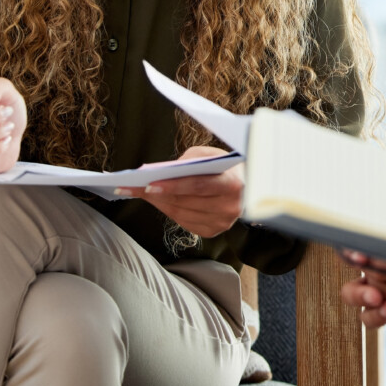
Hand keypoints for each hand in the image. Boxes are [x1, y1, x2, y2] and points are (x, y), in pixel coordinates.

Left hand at [116, 146, 243, 238]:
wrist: (252, 187)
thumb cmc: (228, 167)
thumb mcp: (213, 154)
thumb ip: (192, 159)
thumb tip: (164, 171)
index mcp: (233, 184)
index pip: (198, 185)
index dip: (172, 185)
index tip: (148, 184)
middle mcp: (230, 207)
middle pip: (185, 201)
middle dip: (157, 194)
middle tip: (134, 187)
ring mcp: (223, 222)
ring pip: (180, 214)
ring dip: (159, 202)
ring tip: (141, 192)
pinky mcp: (214, 231)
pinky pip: (184, 222)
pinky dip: (169, 210)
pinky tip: (160, 200)